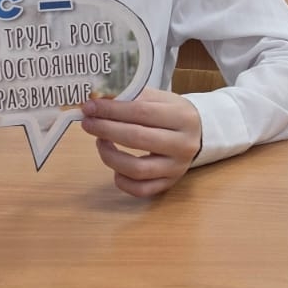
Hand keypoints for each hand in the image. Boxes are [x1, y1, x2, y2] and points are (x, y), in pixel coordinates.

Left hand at [81, 88, 201, 197]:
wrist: (200, 133)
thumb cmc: (173, 113)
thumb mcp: (160, 98)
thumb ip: (132, 97)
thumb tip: (98, 99)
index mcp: (182, 117)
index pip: (141, 112)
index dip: (112, 110)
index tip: (90, 107)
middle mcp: (183, 144)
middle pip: (137, 138)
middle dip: (106, 129)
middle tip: (87, 123)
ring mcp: (177, 168)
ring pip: (137, 169)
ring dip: (110, 156)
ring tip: (100, 142)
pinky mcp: (169, 184)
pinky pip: (140, 189)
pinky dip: (121, 180)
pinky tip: (115, 166)